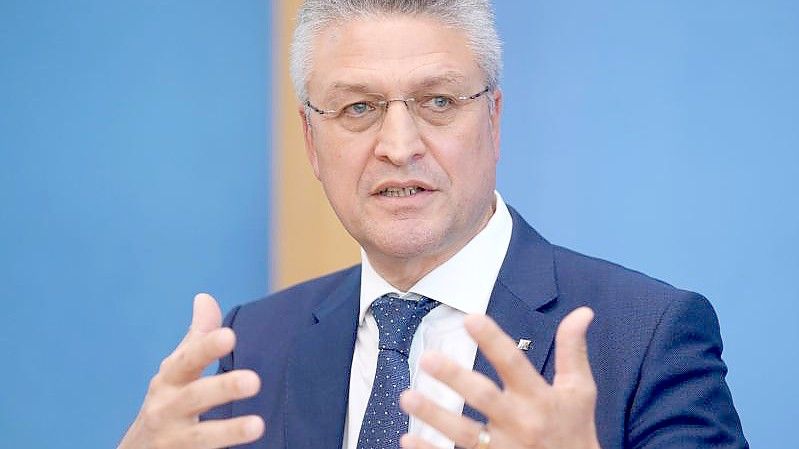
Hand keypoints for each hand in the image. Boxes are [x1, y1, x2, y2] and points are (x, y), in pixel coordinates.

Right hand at [118, 293, 263, 448]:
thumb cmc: (167, 402)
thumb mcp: (176, 371)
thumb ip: (197, 339)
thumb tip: (205, 297)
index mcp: (169, 380)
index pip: (188, 360)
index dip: (207, 347)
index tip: (230, 335)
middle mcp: (167, 409)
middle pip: (195, 396)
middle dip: (223, 387)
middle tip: (254, 380)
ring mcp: (173, 441)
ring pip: (201, 436)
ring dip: (229, 431)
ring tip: (258, 425)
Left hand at [399, 307, 599, 448]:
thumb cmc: (575, 431)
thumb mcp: (579, 392)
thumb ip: (573, 351)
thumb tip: (582, 312)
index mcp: (540, 398)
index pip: (514, 363)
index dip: (493, 340)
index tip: (471, 317)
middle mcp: (521, 423)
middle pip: (484, 397)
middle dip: (455, 378)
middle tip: (427, 358)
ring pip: (465, 433)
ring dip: (434, 416)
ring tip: (407, 397)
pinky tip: (408, 440)